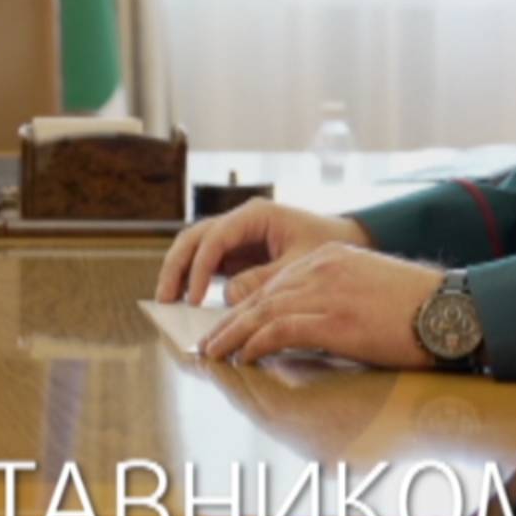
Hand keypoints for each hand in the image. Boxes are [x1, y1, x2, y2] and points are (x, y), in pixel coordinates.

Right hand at [153, 198, 371, 304]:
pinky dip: (194, 279)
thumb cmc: (330, 247)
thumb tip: (227, 295)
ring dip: (179, 272)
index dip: (200, 268)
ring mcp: (237, 236)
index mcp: (256, 215)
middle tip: (165, 298)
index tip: (194, 298)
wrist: (350, 243)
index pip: (215, 237)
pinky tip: (187, 301)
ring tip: (169, 301)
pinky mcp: (238, 253)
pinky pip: (208, 263)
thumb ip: (264, 280)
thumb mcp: (300, 266)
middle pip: (195, 237)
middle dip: (176, 266)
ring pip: (195, 247)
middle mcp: (241, 221)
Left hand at [195, 245, 442, 369]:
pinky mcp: (334, 320)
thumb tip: (308, 326)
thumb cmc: (418, 308)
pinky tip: (242, 358)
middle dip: (229, 322)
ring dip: (232, 335)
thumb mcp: (368, 288)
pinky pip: (280, 330)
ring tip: (213, 355)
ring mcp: (326, 293)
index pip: (273, 283)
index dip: (245, 307)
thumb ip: (333, 298)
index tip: (227, 326)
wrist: (451, 310)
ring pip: (262, 312)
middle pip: (260, 296)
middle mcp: (321, 269)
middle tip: (207, 344)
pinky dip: (255, 344)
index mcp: (328, 258)